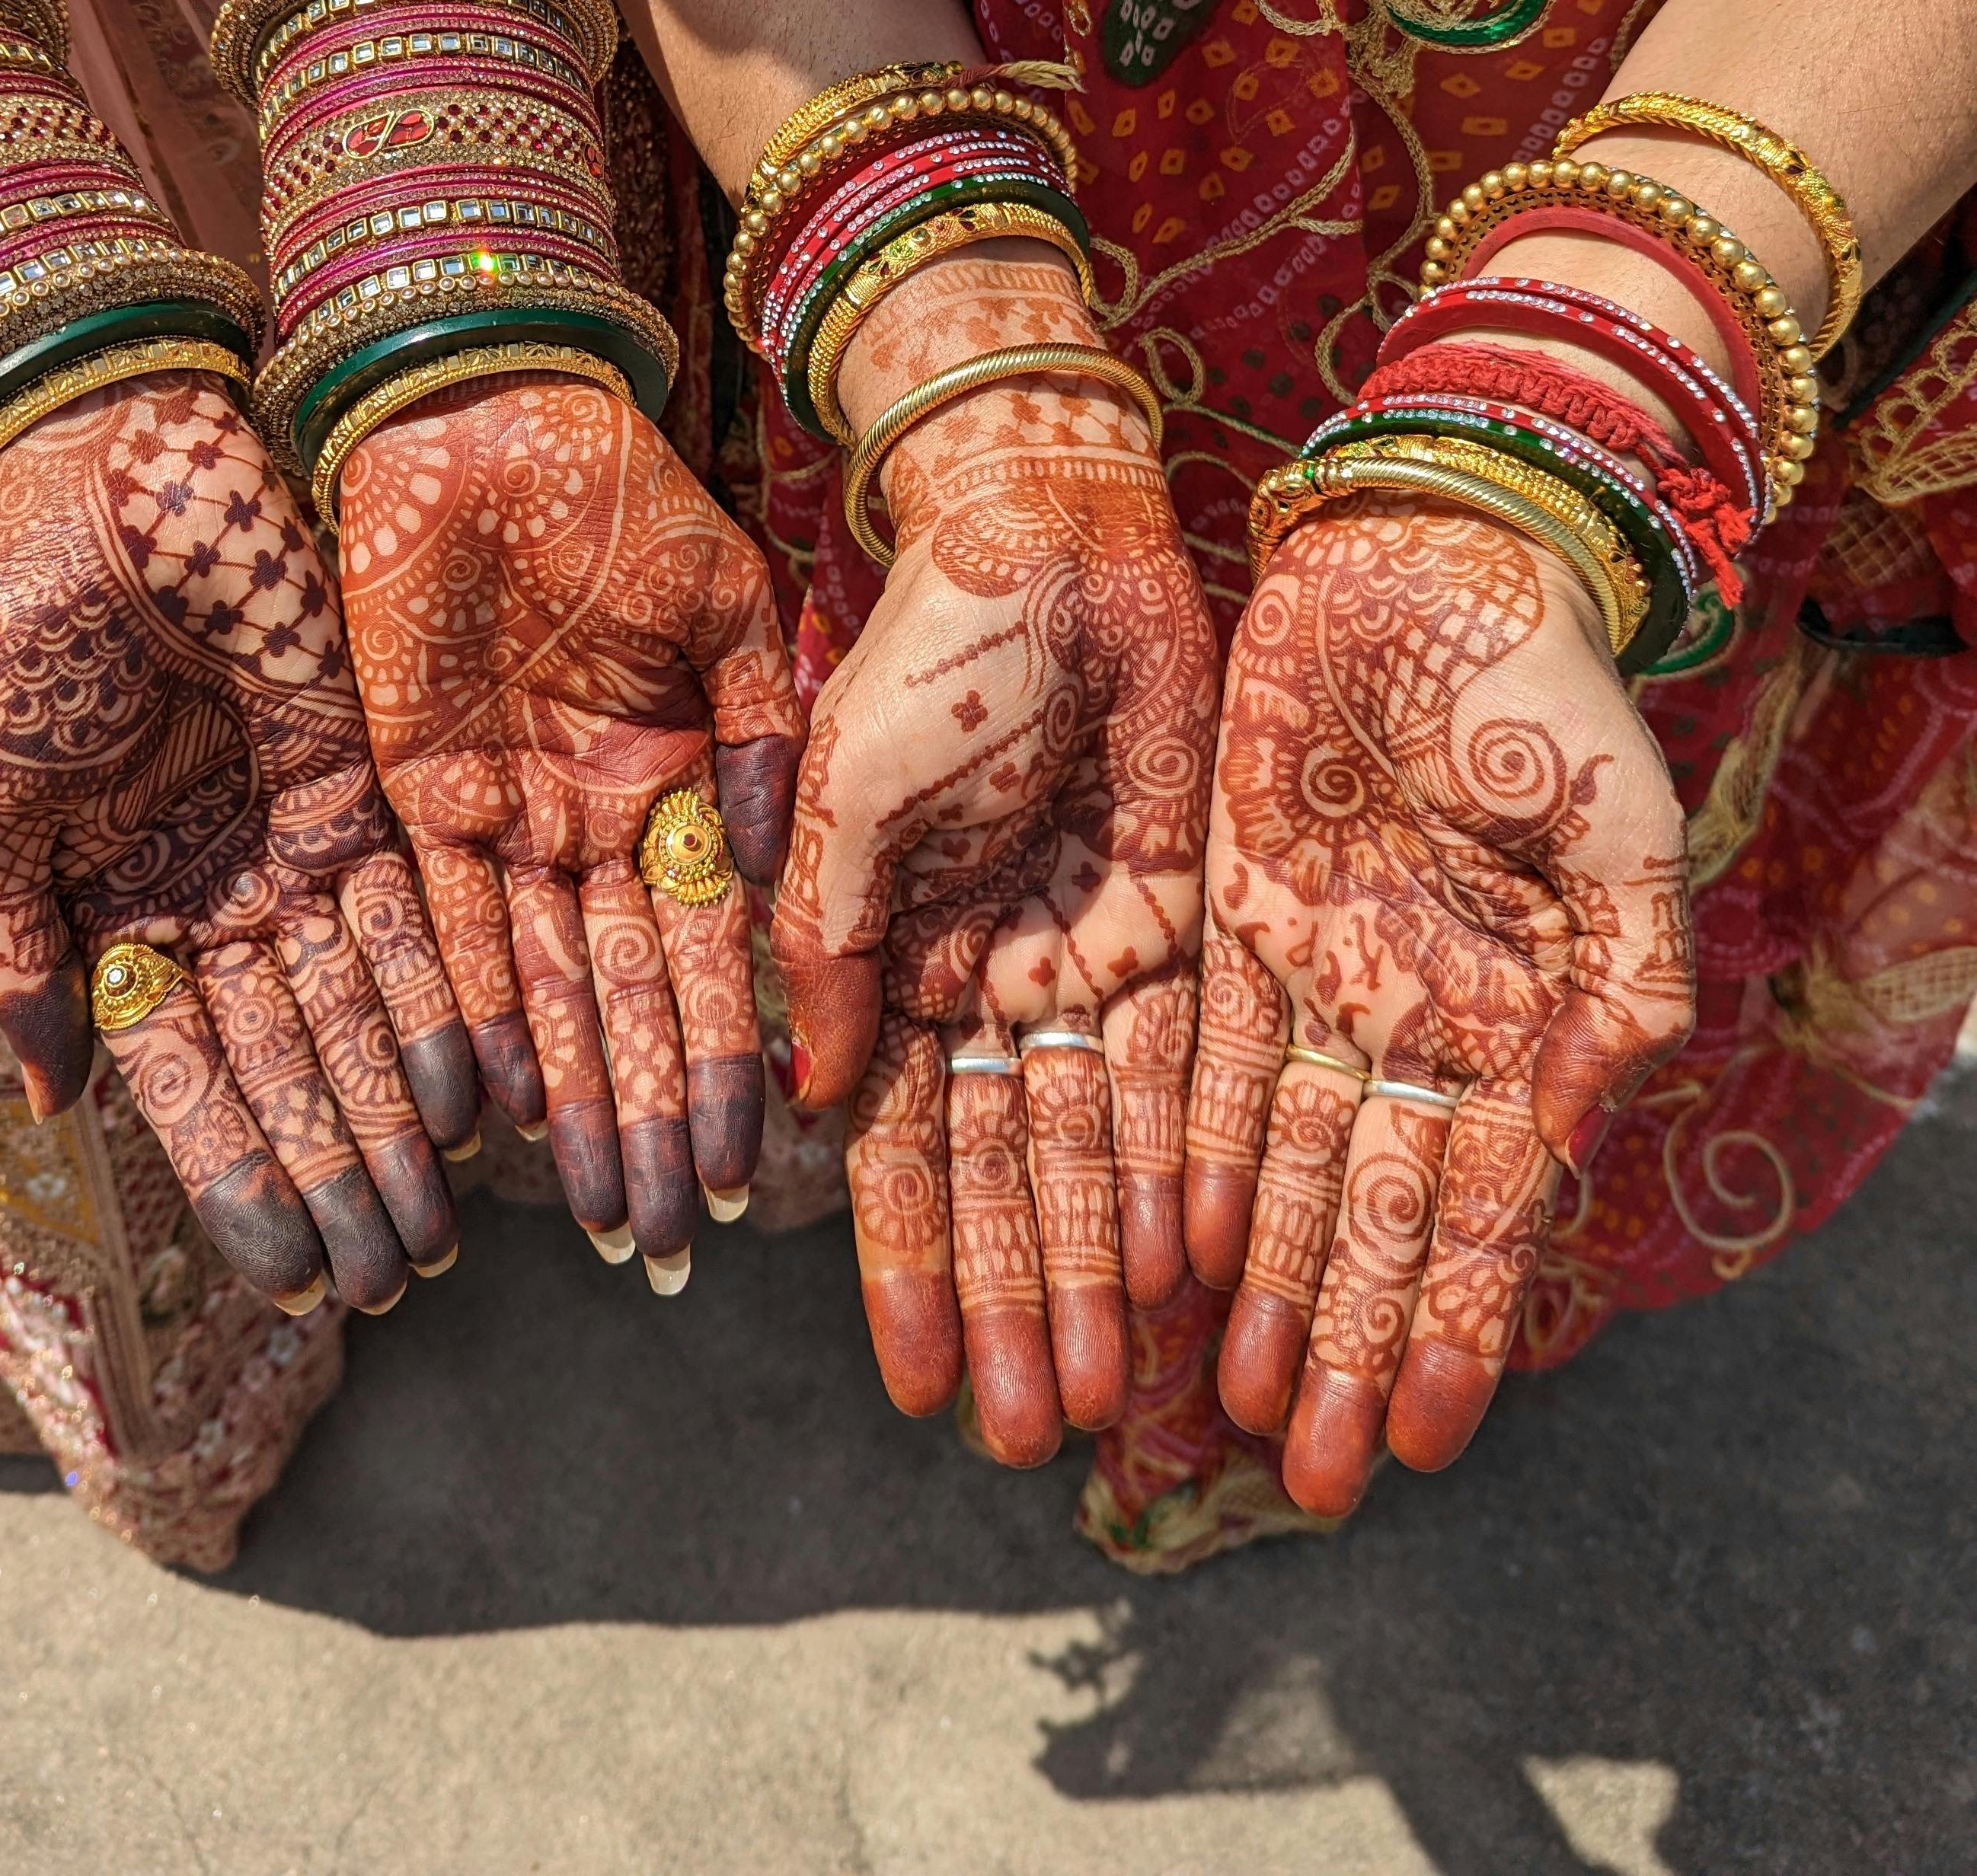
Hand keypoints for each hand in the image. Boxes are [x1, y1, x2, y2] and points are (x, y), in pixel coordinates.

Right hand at [0, 371, 473, 1314]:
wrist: (121, 497)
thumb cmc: (34, 646)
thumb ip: (18, 949)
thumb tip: (47, 1099)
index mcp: (128, 916)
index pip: (195, 1082)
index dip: (242, 1182)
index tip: (290, 1285)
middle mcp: (225, 900)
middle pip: (296, 1067)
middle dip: (344, 1176)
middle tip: (398, 1280)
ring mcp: (298, 848)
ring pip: (363, 1011)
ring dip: (400, 1118)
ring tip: (444, 1222)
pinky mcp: (368, 785)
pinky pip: (414, 913)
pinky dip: (442, 1000)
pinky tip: (473, 1091)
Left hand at [339, 372, 803, 1279]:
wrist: (486, 416)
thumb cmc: (621, 488)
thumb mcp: (725, 597)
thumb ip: (763, 725)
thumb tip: (775, 865)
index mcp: (677, 782)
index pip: (707, 951)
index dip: (721, 1060)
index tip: (745, 1162)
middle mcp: (591, 822)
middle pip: (621, 998)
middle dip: (643, 1119)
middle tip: (662, 1241)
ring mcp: (503, 814)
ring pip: (537, 986)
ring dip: (565, 1099)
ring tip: (592, 1210)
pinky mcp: (411, 791)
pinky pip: (441, 924)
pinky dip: (464, 1013)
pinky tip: (490, 1109)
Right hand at [771, 253, 1216, 1463]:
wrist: (1053, 533)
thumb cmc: (929, 646)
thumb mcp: (847, 790)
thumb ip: (826, 941)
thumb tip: (796, 1104)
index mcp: (895, 952)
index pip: (897, 1142)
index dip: (907, 1266)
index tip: (921, 1388)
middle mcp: (988, 974)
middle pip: (1003, 1171)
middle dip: (1016, 1304)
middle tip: (1036, 1443)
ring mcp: (1084, 952)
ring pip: (1093, 1144)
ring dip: (1091, 1270)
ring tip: (1106, 1401)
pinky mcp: (1178, 917)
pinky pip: (1180, 1068)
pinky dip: (1175, 1165)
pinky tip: (1180, 1270)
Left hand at [1187, 498, 1694, 1513]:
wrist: (1432, 568)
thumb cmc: (1551, 694)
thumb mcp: (1624, 838)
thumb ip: (1620, 991)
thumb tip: (1580, 1128)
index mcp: (1517, 1019)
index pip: (1476, 1207)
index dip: (1448, 1324)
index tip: (1424, 1444)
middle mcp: (1408, 1021)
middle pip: (1364, 1214)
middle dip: (1339, 1344)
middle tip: (1308, 1476)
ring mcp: (1315, 975)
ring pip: (1275, 1163)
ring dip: (1257, 1283)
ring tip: (1230, 1405)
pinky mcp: (1227, 914)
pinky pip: (1206, 1060)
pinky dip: (1191, 1155)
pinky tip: (1176, 1253)